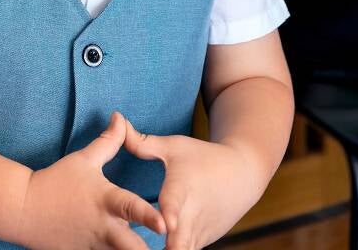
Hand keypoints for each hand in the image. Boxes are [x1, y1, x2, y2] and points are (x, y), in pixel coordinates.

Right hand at [14, 110, 166, 249]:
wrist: (24, 208)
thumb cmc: (57, 181)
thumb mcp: (84, 159)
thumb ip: (109, 142)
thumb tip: (121, 117)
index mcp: (106, 201)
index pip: (131, 209)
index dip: (149, 217)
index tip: (166, 224)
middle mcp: (104, 228)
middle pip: (133, 249)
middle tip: (171, 248)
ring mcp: (94, 248)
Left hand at [121, 117, 258, 248]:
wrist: (242, 174)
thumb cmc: (202, 157)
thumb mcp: (173, 146)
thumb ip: (143, 142)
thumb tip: (116, 120)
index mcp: (182, 186)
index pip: (175, 202)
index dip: (168, 214)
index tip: (165, 224)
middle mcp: (192, 214)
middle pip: (180, 240)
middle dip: (168, 247)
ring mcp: (199, 232)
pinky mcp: (202, 242)